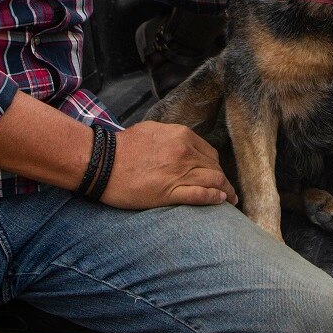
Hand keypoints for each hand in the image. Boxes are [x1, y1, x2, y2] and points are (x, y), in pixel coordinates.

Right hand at [102, 121, 237, 209]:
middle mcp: (185, 153)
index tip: (217, 174)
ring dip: (225, 191)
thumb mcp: (152, 131)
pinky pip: (200, 195)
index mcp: (182, 136)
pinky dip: (213, 198)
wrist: (102, 162)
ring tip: (230, 200)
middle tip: (228, 190)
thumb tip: (181, 142)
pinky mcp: (170, 192)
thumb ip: (171, 136)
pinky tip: (220, 201)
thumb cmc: (122, 147)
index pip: (210, 153)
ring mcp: (179, 173)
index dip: (216, 166)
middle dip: (223, 180)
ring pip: (213, 181)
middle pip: (215, 168)